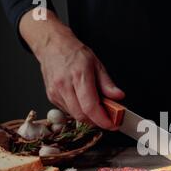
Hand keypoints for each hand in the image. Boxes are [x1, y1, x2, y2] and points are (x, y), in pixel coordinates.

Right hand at [20, 10, 124, 129]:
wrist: (52, 45)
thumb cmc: (74, 53)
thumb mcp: (97, 64)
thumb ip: (108, 84)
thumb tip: (118, 97)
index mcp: (79, 76)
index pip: (90, 107)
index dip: (103, 120)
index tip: (113, 125)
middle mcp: (64, 86)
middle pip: (82, 115)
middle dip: (97, 122)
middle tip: (108, 118)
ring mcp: (56, 92)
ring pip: (75, 116)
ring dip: (88, 118)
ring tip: (97, 109)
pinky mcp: (52, 97)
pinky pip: (68, 111)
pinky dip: (79, 111)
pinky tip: (84, 103)